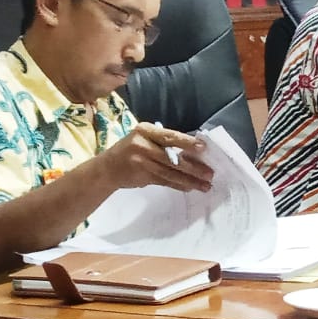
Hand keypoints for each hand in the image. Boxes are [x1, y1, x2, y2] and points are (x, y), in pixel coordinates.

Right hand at [100, 123, 214, 191]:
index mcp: (145, 130)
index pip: (169, 136)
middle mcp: (142, 145)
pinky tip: (190, 187)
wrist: (107, 168)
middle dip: (193, 167)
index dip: (186, 142)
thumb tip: (192, 152)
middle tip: (210, 173)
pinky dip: (178, 185)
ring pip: (170, 172)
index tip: (203, 148)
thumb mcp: (143, 138)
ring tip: (205, 185)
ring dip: (189, 180)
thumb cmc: (131, 149)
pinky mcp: (142, 177)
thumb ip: (163, 142)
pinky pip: (165, 181)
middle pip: (172, 158)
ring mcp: (141, 162)